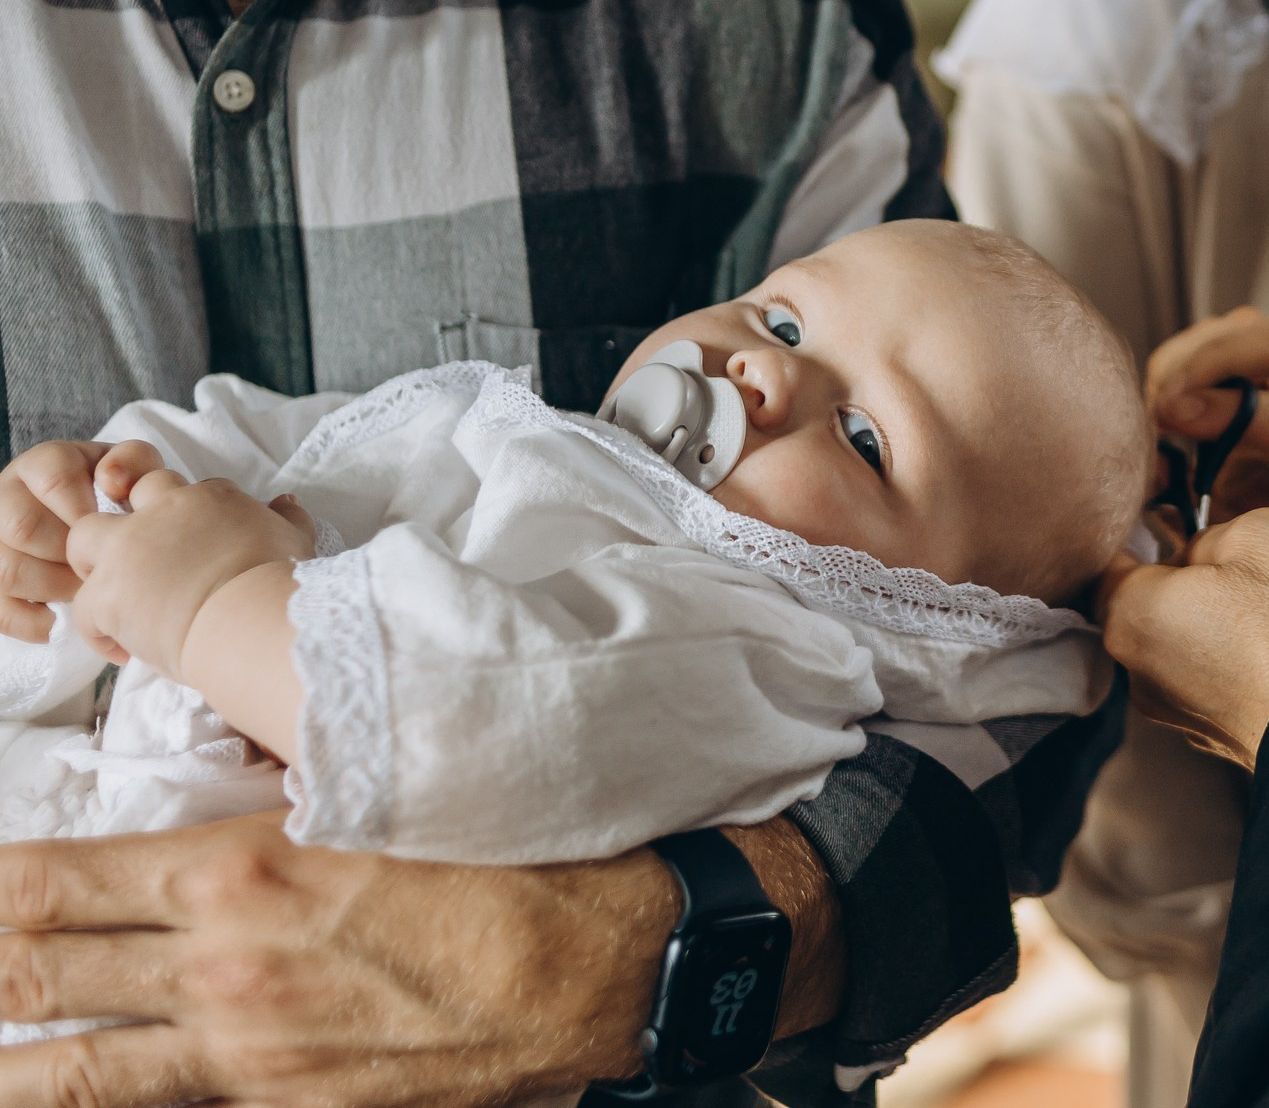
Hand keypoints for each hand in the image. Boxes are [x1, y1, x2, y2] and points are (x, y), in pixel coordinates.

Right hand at [0, 441, 165, 643]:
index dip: (86, 510)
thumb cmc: (119, 496)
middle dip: (69, 555)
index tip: (113, 534)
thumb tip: (113, 481)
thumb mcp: (134, 470)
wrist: (101, 523)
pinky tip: (56, 624)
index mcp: (43, 464)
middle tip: (102, 570)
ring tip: (86, 593)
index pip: (54, 478)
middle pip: (22, 526)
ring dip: (52, 588)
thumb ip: (133, 462)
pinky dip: (26, 621)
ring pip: (5, 569)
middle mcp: (7, 495)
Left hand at [0, 810, 674, 1106]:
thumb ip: (269, 813)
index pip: (47, 885)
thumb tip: (193, 815)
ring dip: (11, 1065)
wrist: (597, 967)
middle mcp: (217, 972)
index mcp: (234, 875)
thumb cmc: (502, 868)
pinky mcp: (287, 1107)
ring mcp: (244, 1056)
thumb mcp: (375, 804)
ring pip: (72, 1077)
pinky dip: (109, 1098)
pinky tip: (86, 1090)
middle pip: (32, 977)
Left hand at [64, 470, 314, 678]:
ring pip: (84, 536)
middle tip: (144, 557)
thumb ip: (288, 517)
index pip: (186, 491)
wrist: (252, 620)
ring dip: (94, 562)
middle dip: (132, 520)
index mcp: (208, 500)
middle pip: (129, 496)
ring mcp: (127, 551)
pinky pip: (83, 607)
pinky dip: (99, 630)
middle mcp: (161, 513)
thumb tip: (286, 501)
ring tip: (114, 593)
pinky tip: (124, 648)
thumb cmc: (282, 581)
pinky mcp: (106, 594)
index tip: (197, 545)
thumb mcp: (295, 540)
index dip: (188, 518)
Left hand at [1099, 509, 1268, 770]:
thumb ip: (1211, 537)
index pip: (1112, 558)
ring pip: (1196, 642)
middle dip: (1196, 576)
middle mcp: (1141, 675)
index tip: (1179, 511)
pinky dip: (1254, 656)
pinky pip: (1229, 678)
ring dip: (1230, 618)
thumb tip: (1203, 558)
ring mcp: (1184, 716)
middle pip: (1155, 604)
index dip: (1146, 526)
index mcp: (1132, 616)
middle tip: (1247, 555)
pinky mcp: (1228, 739)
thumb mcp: (1259, 534)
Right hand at [1149, 309, 1268, 541]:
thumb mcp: (1241, 550)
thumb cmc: (1267, 556)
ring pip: (1257, 327)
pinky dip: (1188, 355)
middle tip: (1161, 399)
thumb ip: (1202, 518)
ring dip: (1192, 355)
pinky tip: (1170, 394)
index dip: (1233, 412)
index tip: (1171, 418)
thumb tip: (1150, 470)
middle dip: (1213, 357)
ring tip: (1160, 402)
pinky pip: (1233, 332)